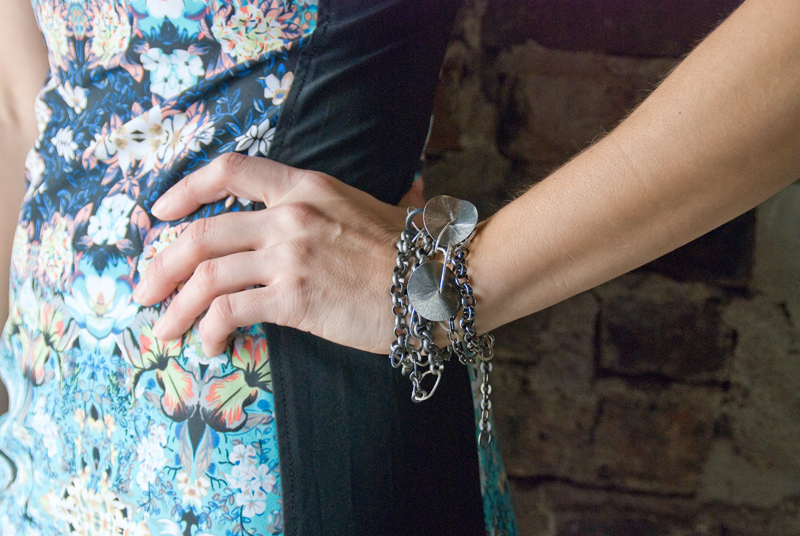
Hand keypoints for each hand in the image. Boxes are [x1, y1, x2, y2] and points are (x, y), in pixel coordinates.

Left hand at [133, 153, 407, 355]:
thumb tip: (362, 195)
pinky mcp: (296, 299)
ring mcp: (290, 256)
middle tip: (145, 290)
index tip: (162, 212)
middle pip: (202, 235)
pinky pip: (231, 310)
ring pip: (207, 277)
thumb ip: (339, 203)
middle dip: (161, 266)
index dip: (186, 189)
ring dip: (176, 308)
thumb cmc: (410, 251)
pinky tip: (210, 344)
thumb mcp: (370, 206)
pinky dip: (210, 329)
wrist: (440, 283)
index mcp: (305, 186)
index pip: (230, 170)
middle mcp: (290, 215)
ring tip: (163, 330)